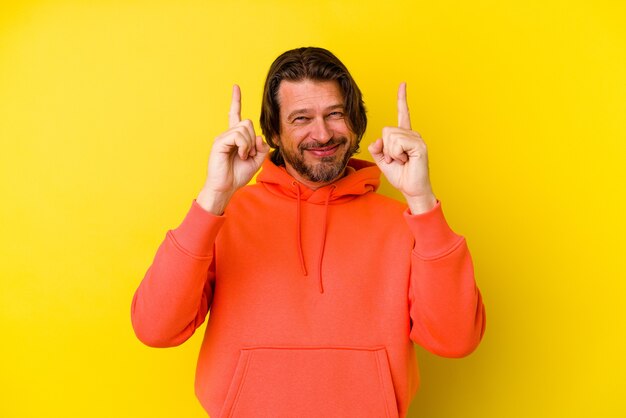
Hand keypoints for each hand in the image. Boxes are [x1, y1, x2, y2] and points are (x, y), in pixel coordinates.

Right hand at [197, 85, 269, 213]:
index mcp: (235, 137)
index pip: (235, 114)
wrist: (225, 187)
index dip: (236, 100)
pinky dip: (244, 146)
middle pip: (248, 122)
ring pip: (244, 129)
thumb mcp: (257, 160)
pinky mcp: (219, 142)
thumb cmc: (238, 175)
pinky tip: (240, 155)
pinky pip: (238, 136)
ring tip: (243, 156)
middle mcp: (227, 134)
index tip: (236, 86)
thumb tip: (259, 137)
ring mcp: (222, 137)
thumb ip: (262, 147)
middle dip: (253, 139)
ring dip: (249, 144)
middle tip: (249, 154)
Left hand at [368, 82, 436, 213]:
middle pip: (386, 130)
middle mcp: (412, 134)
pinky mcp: (419, 145)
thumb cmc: (400, 176)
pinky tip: (406, 160)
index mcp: (404, 136)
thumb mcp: (382, 161)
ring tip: (402, 161)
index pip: (403, 113)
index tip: (403, 84)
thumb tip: (377, 140)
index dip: (401, 99)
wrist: (411, 189)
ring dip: (391, 153)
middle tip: (396, 160)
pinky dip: (396, 155)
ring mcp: (417, 139)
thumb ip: (376, 149)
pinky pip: (397, 143)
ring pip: (391, 137)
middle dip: (385, 149)